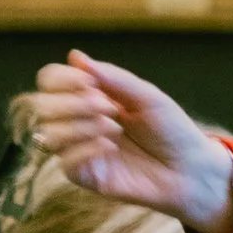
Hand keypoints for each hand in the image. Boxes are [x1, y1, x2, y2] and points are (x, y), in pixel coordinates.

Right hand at [25, 51, 232, 232]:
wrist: (190, 169)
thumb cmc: (170, 129)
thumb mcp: (146, 96)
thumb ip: (112, 78)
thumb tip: (74, 56)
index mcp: (90, 96)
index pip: (50, 81)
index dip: (61, 79)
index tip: (89, 82)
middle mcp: (78, 122)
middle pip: (42, 106)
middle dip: (72, 103)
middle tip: (108, 107)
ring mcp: (79, 150)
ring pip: (50, 134)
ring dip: (81, 126)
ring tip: (115, 128)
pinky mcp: (85, 176)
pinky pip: (65, 162)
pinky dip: (86, 149)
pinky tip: (111, 148)